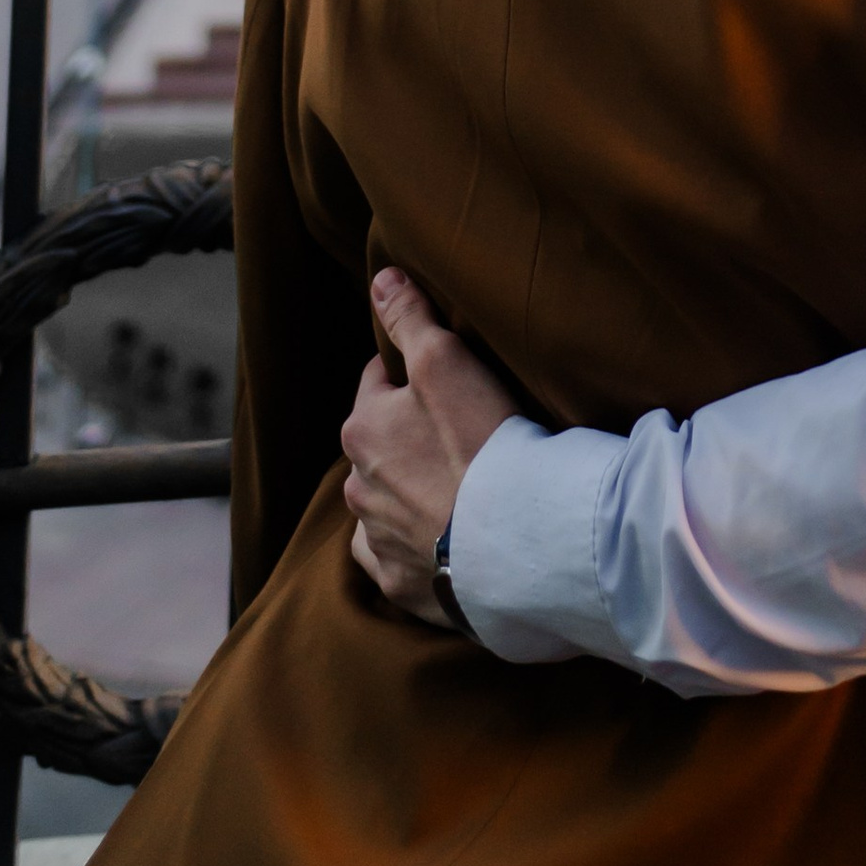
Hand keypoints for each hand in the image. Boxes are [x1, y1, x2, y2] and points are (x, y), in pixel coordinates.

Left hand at [341, 268, 522, 627]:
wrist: (508, 538)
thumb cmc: (477, 441)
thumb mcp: (444, 359)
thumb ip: (409, 318)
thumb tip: (380, 279)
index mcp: (362, 429)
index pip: (379, 384)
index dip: (413, 377)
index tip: (446, 381)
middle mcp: (357, 486)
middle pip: (381, 448)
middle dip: (407, 440)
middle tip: (459, 437)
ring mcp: (377, 540)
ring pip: (385, 504)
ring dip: (409, 495)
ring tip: (456, 493)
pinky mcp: (401, 585)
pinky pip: (396, 559)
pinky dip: (413, 549)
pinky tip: (443, 543)